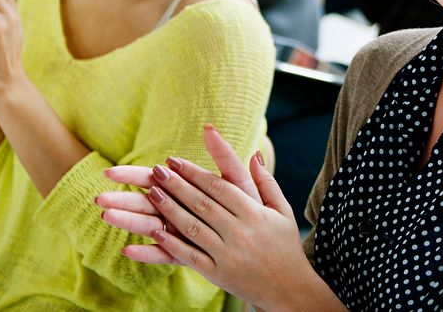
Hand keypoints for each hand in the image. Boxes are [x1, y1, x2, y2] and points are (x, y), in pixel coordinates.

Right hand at [98, 124, 267, 262]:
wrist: (262, 240)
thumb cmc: (249, 207)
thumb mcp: (237, 181)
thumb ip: (223, 156)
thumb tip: (209, 127)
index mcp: (185, 189)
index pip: (153, 178)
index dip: (131, 175)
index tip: (108, 172)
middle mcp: (178, 210)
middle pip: (145, 203)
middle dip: (122, 200)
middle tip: (99, 198)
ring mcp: (180, 233)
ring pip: (149, 227)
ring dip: (129, 222)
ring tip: (108, 217)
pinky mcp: (187, 255)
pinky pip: (165, 255)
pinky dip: (148, 253)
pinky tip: (129, 251)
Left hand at [112, 126, 331, 308]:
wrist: (290, 289)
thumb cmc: (285, 246)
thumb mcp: (282, 211)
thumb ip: (266, 182)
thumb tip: (254, 154)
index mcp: (254, 213)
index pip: (219, 187)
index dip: (194, 172)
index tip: (175, 160)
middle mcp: (240, 232)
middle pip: (202, 204)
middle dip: (177, 185)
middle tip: (157, 171)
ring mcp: (228, 254)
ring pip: (193, 228)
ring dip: (170, 209)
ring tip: (152, 193)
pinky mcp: (219, 275)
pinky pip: (191, 256)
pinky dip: (172, 244)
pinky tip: (155, 232)